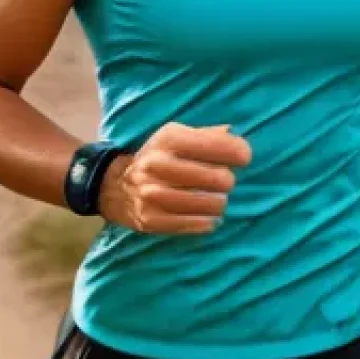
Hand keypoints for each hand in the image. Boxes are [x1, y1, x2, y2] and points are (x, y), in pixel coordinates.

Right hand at [98, 123, 251, 233]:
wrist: (115, 187)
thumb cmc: (159, 157)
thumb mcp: (177, 136)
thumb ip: (207, 134)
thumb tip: (233, 134)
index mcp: (168, 139)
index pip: (217, 145)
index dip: (239, 152)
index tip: (243, 157)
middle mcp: (158, 165)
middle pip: (219, 178)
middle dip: (228, 180)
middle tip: (223, 181)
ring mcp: (153, 194)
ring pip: (212, 204)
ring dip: (219, 202)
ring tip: (215, 198)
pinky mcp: (152, 220)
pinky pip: (197, 224)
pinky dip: (208, 220)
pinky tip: (207, 214)